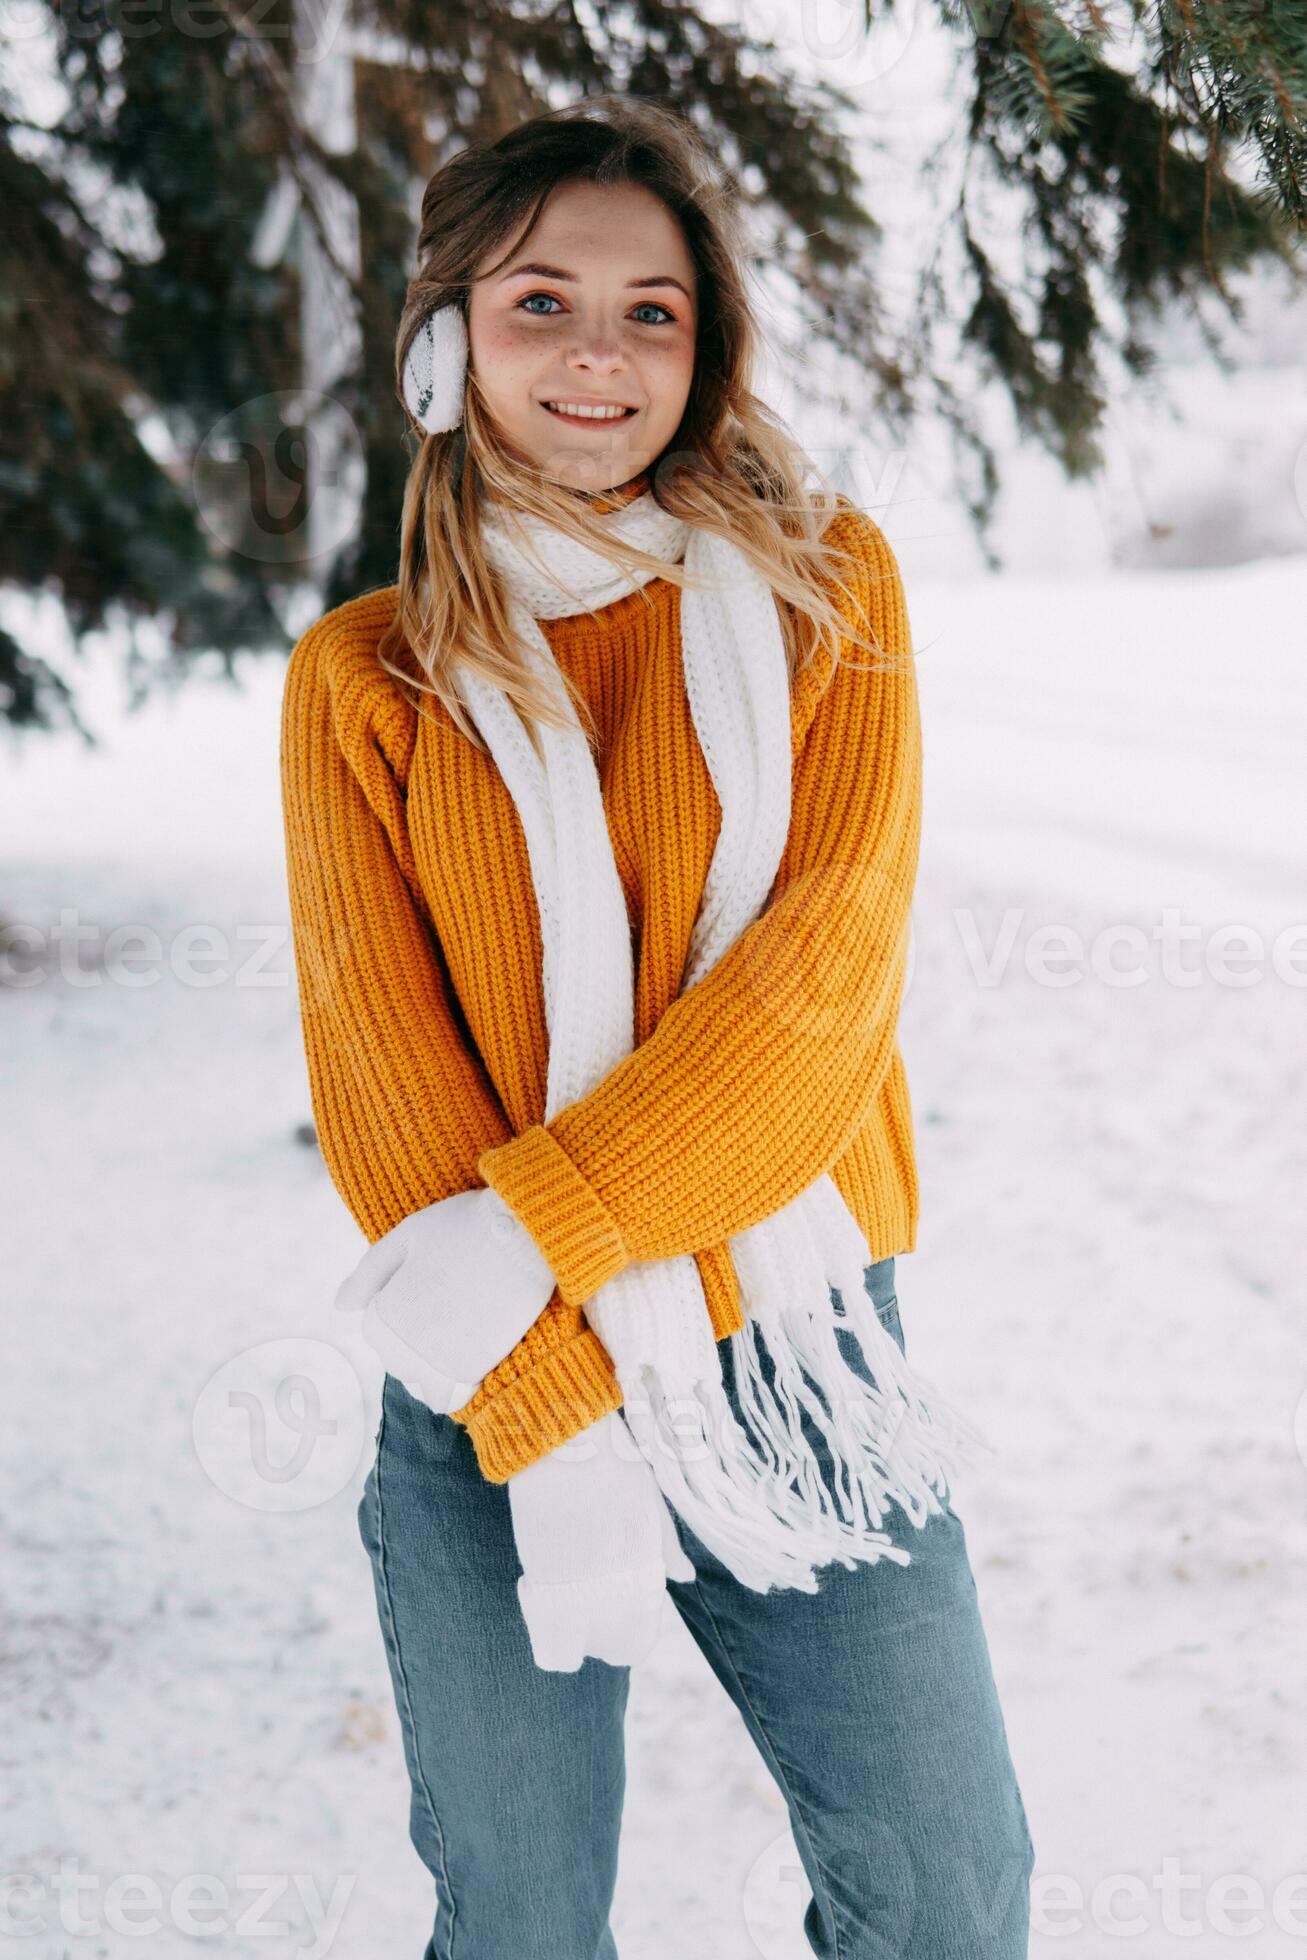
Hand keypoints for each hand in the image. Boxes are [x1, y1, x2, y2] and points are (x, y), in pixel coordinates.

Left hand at [334, 1186, 556, 1414]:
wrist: (521, 1236)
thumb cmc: (460, 1228)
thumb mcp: (404, 1237)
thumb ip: (368, 1274)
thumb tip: (340, 1305)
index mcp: (384, 1315)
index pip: (376, 1331)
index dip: (399, 1308)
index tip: (425, 1286)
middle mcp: (405, 1348)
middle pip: (398, 1361)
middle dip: (414, 1340)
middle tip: (446, 1304)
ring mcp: (439, 1365)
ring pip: (422, 1386)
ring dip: (431, 1369)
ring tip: (455, 1336)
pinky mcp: (474, 1372)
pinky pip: (451, 1398)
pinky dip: (452, 1388)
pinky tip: (465, 1366)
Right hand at [508, 1410, 695, 1671]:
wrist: (566, 1432)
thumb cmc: (613, 1458)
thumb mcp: (651, 1498)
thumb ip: (667, 1545)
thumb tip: (684, 1578)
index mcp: (648, 1565)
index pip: (642, 1637)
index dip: (631, 1635)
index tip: (619, 1614)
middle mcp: (618, 1584)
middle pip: (614, 1651)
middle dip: (604, 1640)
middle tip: (591, 1610)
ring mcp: (578, 1583)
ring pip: (574, 1650)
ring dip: (571, 1637)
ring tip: (565, 1605)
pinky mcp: (540, 1573)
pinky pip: (544, 1629)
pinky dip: (542, 1624)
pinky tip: (537, 1591)